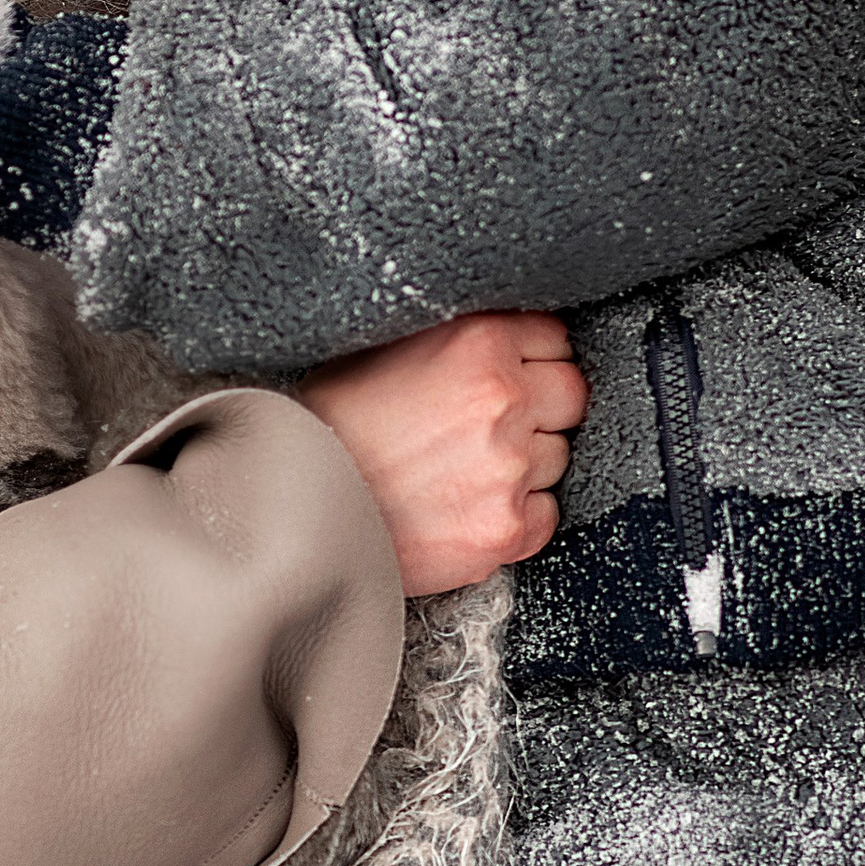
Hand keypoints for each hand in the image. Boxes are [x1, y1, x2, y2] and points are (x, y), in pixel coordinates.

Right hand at [300, 312, 585, 596]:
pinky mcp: (506, 528)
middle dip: (540, 407)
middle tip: (490, 425)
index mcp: (477, 341)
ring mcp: (509, 468)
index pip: (553, 337)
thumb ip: (449, 338)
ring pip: (557, 456)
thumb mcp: (380, 347)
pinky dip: (517, 513)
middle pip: (571, 394)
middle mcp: (503, 400)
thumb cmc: (327, 425)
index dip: (529, 357)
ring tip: (461, 469)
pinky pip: (546, 514)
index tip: (508, 374)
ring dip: (524, 463)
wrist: (293, 506)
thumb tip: (497, 337)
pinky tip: (466, 505)